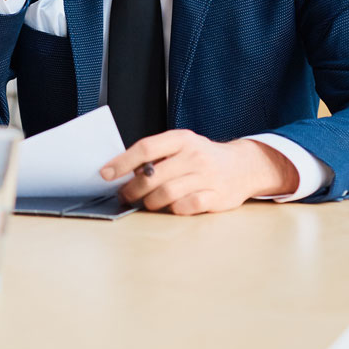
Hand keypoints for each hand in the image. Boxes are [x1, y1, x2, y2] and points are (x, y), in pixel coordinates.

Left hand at [99, 130, 300, 214]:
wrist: (243, 166)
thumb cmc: (203, 157)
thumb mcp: (181, 146)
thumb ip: (157, 155)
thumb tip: (122, 171)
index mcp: (181, 139)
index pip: (146, 148)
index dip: (122, 162)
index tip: (105, 173)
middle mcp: (194, 156)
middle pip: (153, 175)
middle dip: (132, 188)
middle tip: (125, 195)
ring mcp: (207, 176)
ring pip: (166, 193)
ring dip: (150, 202)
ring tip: (146, 203)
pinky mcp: (216, 197)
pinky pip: (186, 206)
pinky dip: (173, 209)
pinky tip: (170, 207)